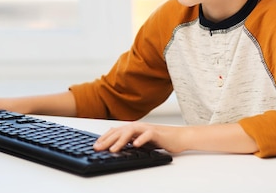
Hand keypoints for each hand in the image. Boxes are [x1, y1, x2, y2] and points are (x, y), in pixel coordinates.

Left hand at [94, 121, 258, 154]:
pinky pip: (147, 135)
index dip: (104, 138)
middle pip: (119, 131)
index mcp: (133, 128)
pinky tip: (135, 145)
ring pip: (130, 132)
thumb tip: (115, 148)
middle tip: (97, 148)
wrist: (180, 137)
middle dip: (107, 140)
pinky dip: (141, 139)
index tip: (95, 146)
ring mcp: (147, 128)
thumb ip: (130, 142)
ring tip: (112, 149)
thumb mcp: (142, 142)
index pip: (115, 132)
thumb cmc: (161, 140)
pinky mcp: (157, 132)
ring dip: (120, 140)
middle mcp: (138, 126)